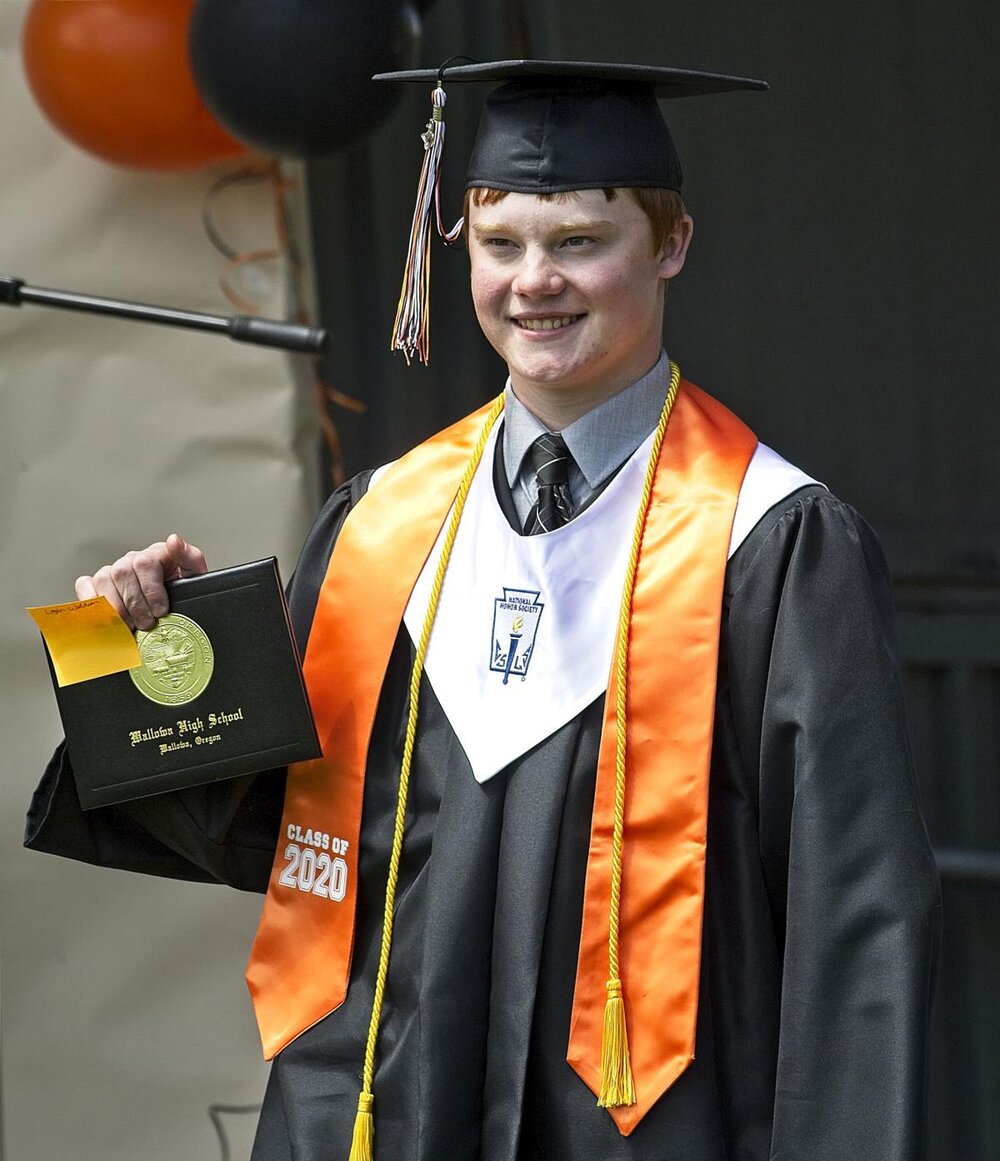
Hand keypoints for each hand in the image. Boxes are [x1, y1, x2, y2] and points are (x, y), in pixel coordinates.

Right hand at [75, 533, 206, 631]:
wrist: (178, 610)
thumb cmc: (184, 594)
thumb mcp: (196, 577)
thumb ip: (189, 558)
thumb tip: (174, 540)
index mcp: (156, 554)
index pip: (145, 563)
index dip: (151, 590)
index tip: (160, 611)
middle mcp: (132, 560)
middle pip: (122, 573)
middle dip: (135, 604)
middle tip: (146, 624)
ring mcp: (114, 571)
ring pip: (103, 579)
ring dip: (116, 607)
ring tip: (130, 626)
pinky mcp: (98, 584)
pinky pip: (85, 584)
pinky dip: (90, 600)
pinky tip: (103, 616)